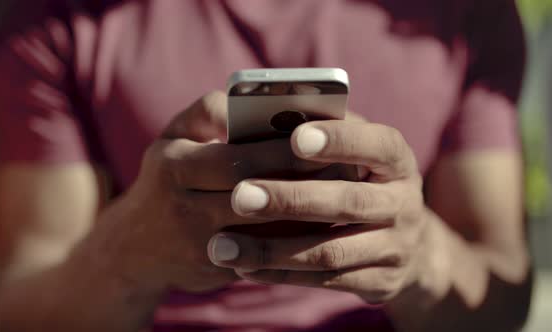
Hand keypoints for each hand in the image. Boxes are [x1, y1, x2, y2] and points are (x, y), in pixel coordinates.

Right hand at [86, 92, 322, 293]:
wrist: (136, 246)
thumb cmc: (167, 176)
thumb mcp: (173, 137)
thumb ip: (208, 111)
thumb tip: (252, 102)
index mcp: (174, 166)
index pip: (236, 157)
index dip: (281, 150)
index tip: (320, 139)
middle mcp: (184, 207)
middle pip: (255, 192)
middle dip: (301, 178)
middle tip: (345, 165)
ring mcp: (199, 244)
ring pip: (265, 228)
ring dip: (306, 212)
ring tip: (341, 192)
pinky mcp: (216, 269)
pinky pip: (264, 252)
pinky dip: (295, 238)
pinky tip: (321, 222)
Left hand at [208, 120, 439, 303]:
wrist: (406, 244)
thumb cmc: (360, 180)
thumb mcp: (355, 152)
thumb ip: (323, 131)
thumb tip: (271, 114)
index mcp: (397, 160)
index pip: (377, 144)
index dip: (339, 140)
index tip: (295, 137)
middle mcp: (403, 204)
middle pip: (347, 202)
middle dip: (290, 199)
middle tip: (240, 196)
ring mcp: (396, 248)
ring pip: (329, 252)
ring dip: (273, 249)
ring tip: (223, 245)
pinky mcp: (381, 283)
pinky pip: (324, 281)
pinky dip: (281, 274)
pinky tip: (243, 266)